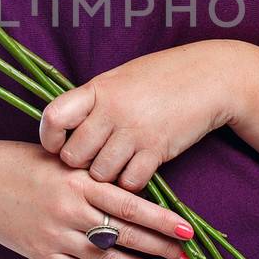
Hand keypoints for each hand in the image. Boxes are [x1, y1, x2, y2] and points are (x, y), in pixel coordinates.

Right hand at [0, 140, 195, 258]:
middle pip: (125, 235)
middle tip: (188, 257)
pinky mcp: (41, 254)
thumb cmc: (23, 162)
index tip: (188, 230)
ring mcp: (54, 236)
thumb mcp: (63, 159)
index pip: (131, 205)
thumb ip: (96, 175)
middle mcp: (69, 210)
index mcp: (78, 181)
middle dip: (161, 248)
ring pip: (107, 258)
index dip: (162, 220)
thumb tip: (140, 190)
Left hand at [37, 41, 246, 191]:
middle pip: (74, 155)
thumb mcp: (120, 78)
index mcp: (97, 89)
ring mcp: (134, 131)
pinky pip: (130, 181)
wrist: (209, 77)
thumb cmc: (161, 76)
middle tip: (93, 158)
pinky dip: (131, 181)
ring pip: (100, 174)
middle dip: (80, 163)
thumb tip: (67, 126)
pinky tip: (137, 169)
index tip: (59, 142)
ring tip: (116, 164)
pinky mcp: (157, 150)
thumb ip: (94, 101)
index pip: (53, 117)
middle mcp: (112, 111)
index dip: (50, 136)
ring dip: (106, 175)